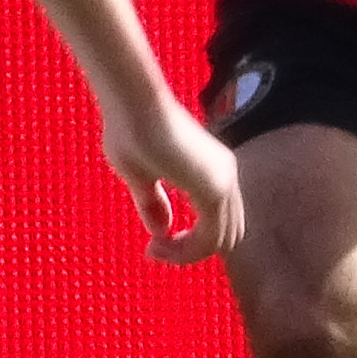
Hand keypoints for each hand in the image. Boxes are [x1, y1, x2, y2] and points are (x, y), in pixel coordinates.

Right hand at [102, 87, 243, 263]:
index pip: (216, 223)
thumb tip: (161, 229)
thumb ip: (153, 202)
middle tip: (155, 250)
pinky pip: (210, 237)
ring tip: (155, 250)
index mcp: (213, 170)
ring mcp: (224, 181)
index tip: (153, 245)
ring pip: (220, 241)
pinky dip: (187, 250)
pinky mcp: (214, 189)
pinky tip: (159, 245)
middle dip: (189, 251)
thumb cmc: (130, 128)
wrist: (132, 103)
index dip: (186, 243)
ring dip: (186, 254)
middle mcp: (226, 175)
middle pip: (224, 236)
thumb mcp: (140, 175)